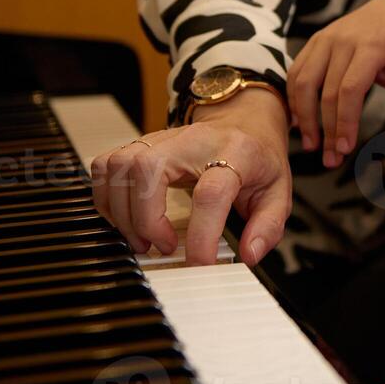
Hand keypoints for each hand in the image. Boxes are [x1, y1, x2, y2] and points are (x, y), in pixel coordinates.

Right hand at [90, 88, 290, 265]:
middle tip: (162, 247)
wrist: (243, 119)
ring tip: (142, 239)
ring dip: (122, 212)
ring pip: (120, 165)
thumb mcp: (279, 190)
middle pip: (148, 169)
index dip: (201, 235)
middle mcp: (192, 140)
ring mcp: (161, 139)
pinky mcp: (140, 144)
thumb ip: (268, 226)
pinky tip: (125, 219)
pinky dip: (105, 197)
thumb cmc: (257, 156)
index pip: (211, 192)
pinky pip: (105, 166)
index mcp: (234, 152)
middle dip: (146, 219)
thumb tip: (249, 254)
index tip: (200, 264)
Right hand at [287, 0, 384, 165]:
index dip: (344, 121)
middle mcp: (342, 40)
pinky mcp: (316, 41)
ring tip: (311, 144)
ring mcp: (325, 39)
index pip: (349, 89)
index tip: (346, 149)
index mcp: (369, 45)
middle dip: (324, 128)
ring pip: (303, 81)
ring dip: (303, 116)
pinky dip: (294, 97)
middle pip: (324, 91)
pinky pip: (297, 71)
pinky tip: (301, 121)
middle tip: (329, 159)